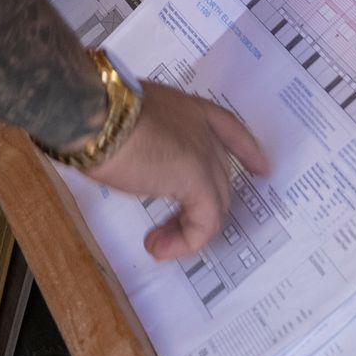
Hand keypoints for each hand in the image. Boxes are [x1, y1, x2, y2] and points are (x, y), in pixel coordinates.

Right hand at [88, 79, 269, 260]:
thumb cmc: (95, 113)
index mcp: (185, 107)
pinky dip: (186, 241)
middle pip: (219, 174)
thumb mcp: (123, 122)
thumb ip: (140, 137)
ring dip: (187, 229)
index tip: (261, 168)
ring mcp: (204, 153)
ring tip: (157, 244)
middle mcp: (201, 128)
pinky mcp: (199, 181)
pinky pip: (205, 221)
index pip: (227, 127)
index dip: (246, 149)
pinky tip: (159, 248)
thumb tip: (130, 157)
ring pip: (214, 200)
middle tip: (164, 229)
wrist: (93, 114)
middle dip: (197, 206)